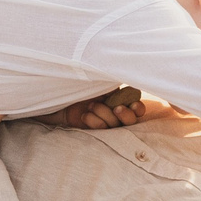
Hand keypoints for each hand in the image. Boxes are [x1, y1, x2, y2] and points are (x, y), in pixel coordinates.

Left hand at [35, 87, 173, 129]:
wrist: (62, 96)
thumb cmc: (81, 83)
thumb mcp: (98, 80)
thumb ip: (112, 79)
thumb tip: (124, 69)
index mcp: (121, 99)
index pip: (138, 107)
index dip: (138, 107)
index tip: (133, 104)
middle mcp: (117, 112)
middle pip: (131, 120)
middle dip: (125, 115)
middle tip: (116, 108)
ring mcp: (107, 123)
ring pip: (115, 124)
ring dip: (104, 113)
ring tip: (91, 105)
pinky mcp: (96, 131)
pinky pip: (102, 129)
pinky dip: (94, 121)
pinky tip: (85, 114)